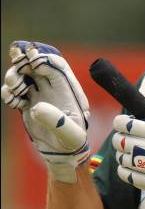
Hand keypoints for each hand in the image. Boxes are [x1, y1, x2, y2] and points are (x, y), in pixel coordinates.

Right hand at [1, 41, 89, 182]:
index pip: (56, 67)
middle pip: (37, 67)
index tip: (31, 55)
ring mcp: (40, 96)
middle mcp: (54, 90)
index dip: (43, 58)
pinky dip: (8, 93)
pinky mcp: (28, 105)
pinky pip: (14, 93)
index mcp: (69, 90)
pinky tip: (12, 100)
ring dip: (14, 77)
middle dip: (25, 60)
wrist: (62, 154)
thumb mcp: (71, 134)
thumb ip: (56, 121)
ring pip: (23, 77)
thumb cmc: (72, 143)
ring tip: (14, 87)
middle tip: (16, 57)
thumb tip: (37, 106)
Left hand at [112, 112, 144, 192]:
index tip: (119, 122)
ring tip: (122, 152)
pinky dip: (123, 172)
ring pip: (127, 160)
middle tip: (119, 138)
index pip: (134, 126)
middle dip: (118, 139)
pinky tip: (122, 167)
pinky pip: (132, 178)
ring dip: (120, 155)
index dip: (121, 122)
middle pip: (126, 143)